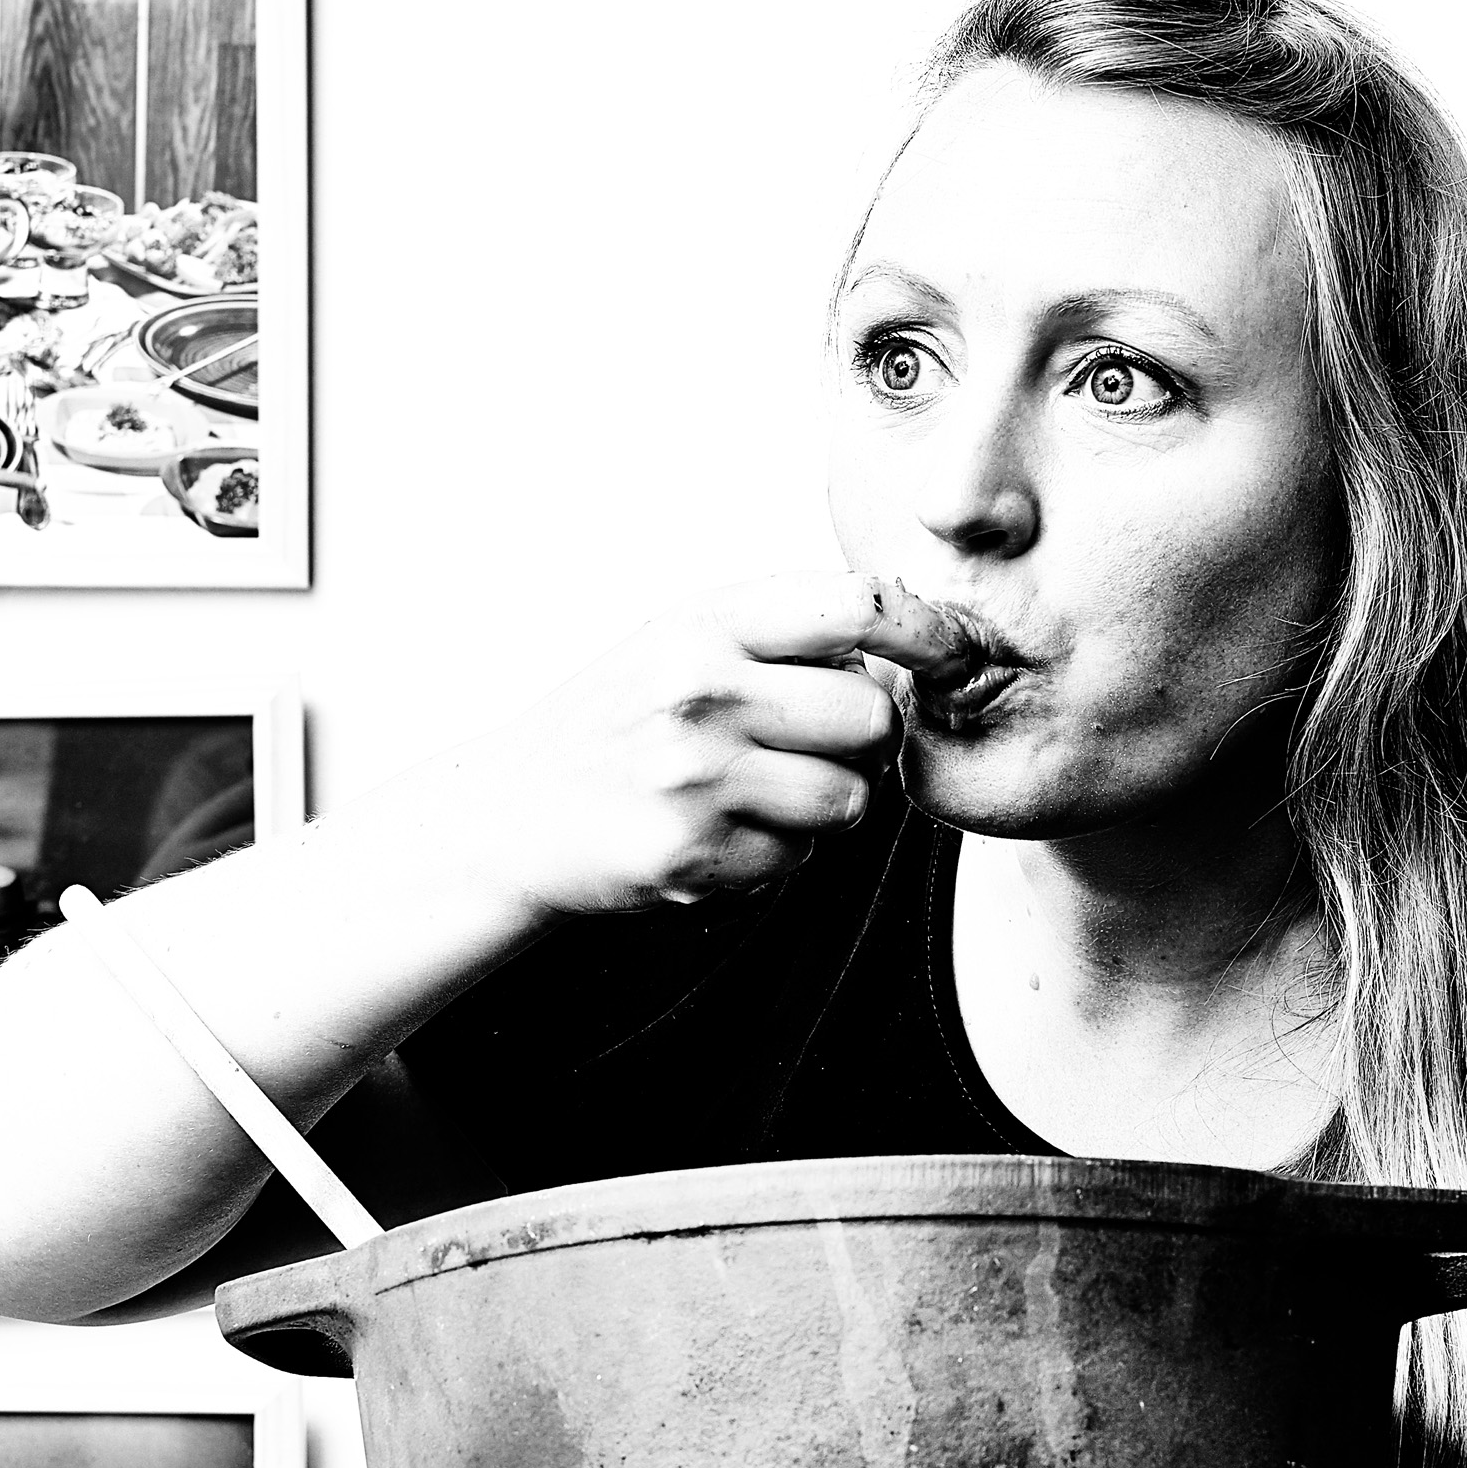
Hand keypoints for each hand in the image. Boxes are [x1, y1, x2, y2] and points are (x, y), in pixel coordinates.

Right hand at [458, 573, 965, 919]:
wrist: (514, 813)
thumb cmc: (619, 720)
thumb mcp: (682, 639)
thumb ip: (785, 633)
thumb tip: (919, 644)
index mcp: (704, 622)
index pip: (856, 606)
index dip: (926, 632)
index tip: (951, 656)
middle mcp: (699, 691)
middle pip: (873, 717)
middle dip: (866, 741)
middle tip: (819, 746)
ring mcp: (693, 778)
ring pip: (849, 799)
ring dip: (824, 806)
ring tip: (757, 792)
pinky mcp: (690, 856)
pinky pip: (797, 860)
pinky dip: (774, 855)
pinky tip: (716, 833)